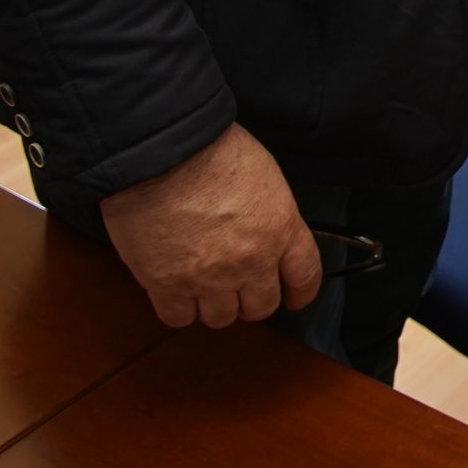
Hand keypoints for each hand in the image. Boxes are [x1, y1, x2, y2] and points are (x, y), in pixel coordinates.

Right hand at [98, 122, 319, 328]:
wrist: (161, 152)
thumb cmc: (210, 150)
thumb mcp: (263, 174)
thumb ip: (270, 214)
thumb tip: (264, 232)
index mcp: (280, 228)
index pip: (305, 276)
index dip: (301, 291)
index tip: (294, 295)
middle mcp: (250, 260)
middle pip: (262, 306)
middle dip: (253, 299)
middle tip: (240, 287)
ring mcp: (209, 277)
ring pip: (220, 318)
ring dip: (215, 305)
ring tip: (204, 284)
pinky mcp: (168, 285)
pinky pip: (178, 318)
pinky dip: (179, 308)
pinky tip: (176, 289)